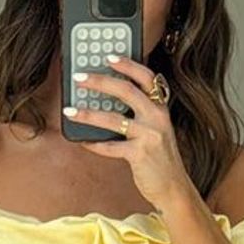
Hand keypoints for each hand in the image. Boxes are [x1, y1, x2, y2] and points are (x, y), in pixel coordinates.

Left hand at [66, 54, 190, 211]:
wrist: (173, 187)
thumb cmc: (160, 159)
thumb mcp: (156, 130)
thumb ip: (141, 115)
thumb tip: (108, 102)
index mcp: (161, 108)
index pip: (146, 77)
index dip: (127, 65)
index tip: (108, 56)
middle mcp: (157, 117)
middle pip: (126, 91)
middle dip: (100, 82)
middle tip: (79, 78)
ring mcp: (149, 135)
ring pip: (113, 118)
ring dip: (88, 114)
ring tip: (70, 111)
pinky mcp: (140, 154)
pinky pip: (111, 147)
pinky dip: (94, 145)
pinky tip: (83, 142)